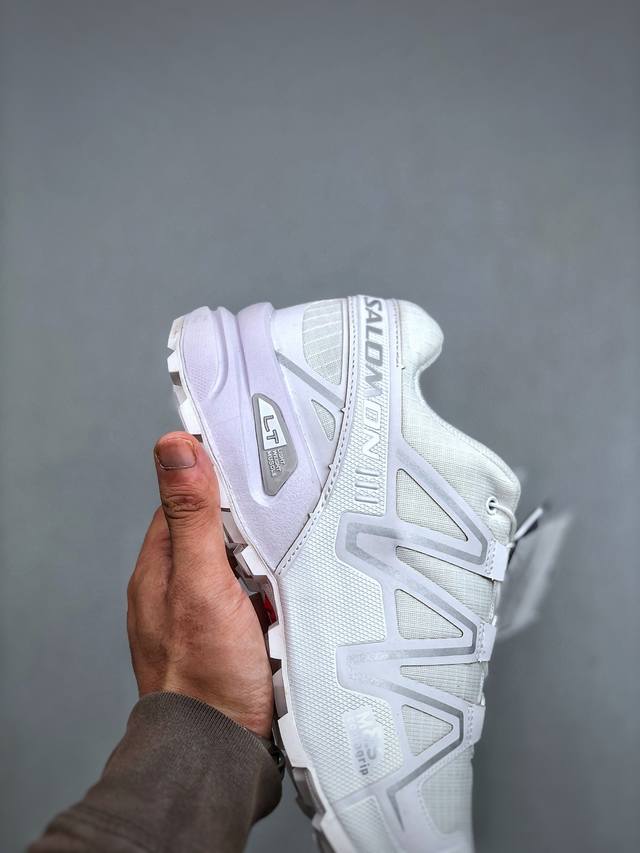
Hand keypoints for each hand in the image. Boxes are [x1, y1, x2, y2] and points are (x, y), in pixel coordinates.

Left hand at [127, 432, 273, 737]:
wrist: (221, 751)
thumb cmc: (205, 675)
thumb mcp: (201, 582)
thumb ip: (191, 516)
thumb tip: (174, 447)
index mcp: (160, 566)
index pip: (186, 499)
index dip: (217, 480)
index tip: (250, 465)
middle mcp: (177, 587)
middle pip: (217, 531)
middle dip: (250, 525)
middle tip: (280, 522)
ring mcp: (203, 613)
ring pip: (239, 564)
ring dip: (264, 561)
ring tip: (286, 565)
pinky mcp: (229, 635)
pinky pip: (253, 596)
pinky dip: (271, 592)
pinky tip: (287, 597)